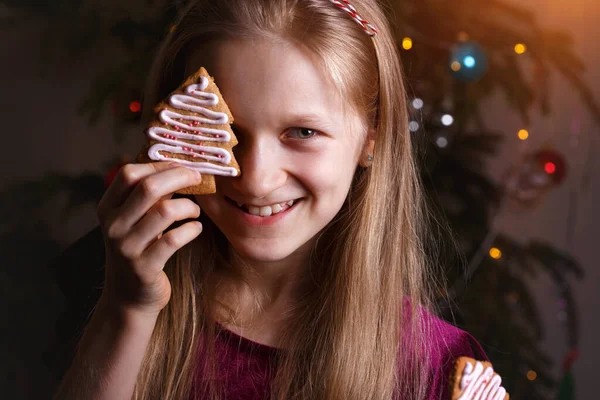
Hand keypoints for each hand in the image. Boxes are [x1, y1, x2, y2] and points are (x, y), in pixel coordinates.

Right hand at [96, 162, 202, 315]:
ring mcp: (126, 247)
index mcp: (107, 208)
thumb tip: (176, 164)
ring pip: (165, 211)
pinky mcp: (144, 267)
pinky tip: (196, 228)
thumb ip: (147, 196)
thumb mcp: (134, 221)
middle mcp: (113, 226)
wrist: (129, 298)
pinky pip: (174, 240)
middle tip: (198, 178)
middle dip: (179, 177)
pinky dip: (192, 230)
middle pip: (148, 187)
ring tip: (195, 211)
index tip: (182, 165)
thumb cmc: (138, 250)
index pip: (129, 173)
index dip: (159, 165)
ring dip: (188, 206)